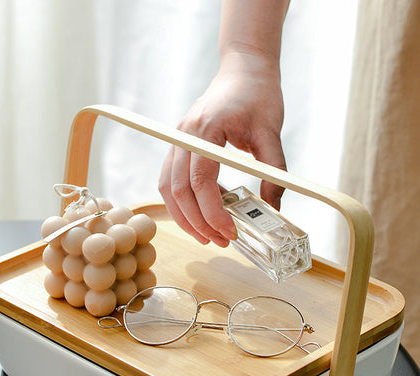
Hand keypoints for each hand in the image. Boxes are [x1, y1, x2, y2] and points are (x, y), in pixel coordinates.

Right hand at [159, 51, 285, 246]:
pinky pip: (170, 180)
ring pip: (168, 188)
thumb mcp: (272, 132)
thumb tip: (273, 209)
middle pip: (179, 189)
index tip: (230, 232)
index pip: (201, 180)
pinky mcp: (179, 145)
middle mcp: (184, 134)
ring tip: (206, 236)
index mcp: (205, 128)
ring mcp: (178, 139)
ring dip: (184, 217)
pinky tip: (200, 215)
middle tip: (220, 241)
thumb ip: (273, 171)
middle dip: (198, 222)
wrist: (243, 70)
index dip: (213, 211)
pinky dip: (181, 202)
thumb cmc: (258, 95)